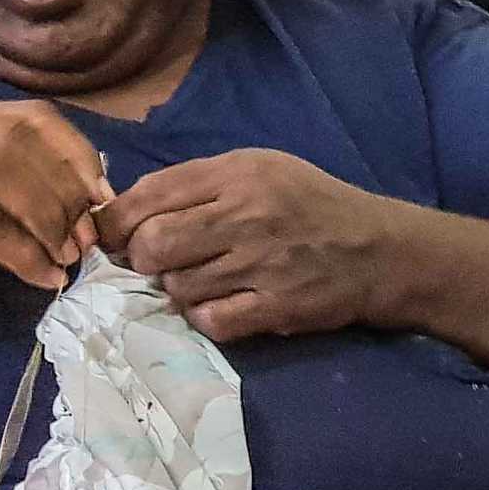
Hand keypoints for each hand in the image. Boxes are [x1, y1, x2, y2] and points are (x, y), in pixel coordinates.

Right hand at [0, 101, 109, 312]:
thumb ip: (12, 190)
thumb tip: (86, 203)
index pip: (30, 115)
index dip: (76, 152)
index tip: (102, 195)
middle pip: (21, 140)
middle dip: (66, 191)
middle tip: (87, 237)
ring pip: (4, 172)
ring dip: (49, 219)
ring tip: (68, 257)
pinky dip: (25, 255)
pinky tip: (45, 279)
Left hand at [96, 149, 410, 341]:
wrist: (379, 250)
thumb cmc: (311, 204)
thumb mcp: (260, 169)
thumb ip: (199, 183)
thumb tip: (127, 210)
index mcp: (237, 174)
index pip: (149, 195)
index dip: (114, 221)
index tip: (109, 236)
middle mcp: (246, 216)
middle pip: (153, 245)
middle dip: (141, 258)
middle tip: (156, 263)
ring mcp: (262, 265)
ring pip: (178, 287)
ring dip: (177, 290)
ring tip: (200, 281)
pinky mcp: (277, 307)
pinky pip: (211, 320)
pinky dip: (205, 317)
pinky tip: (220, 305)